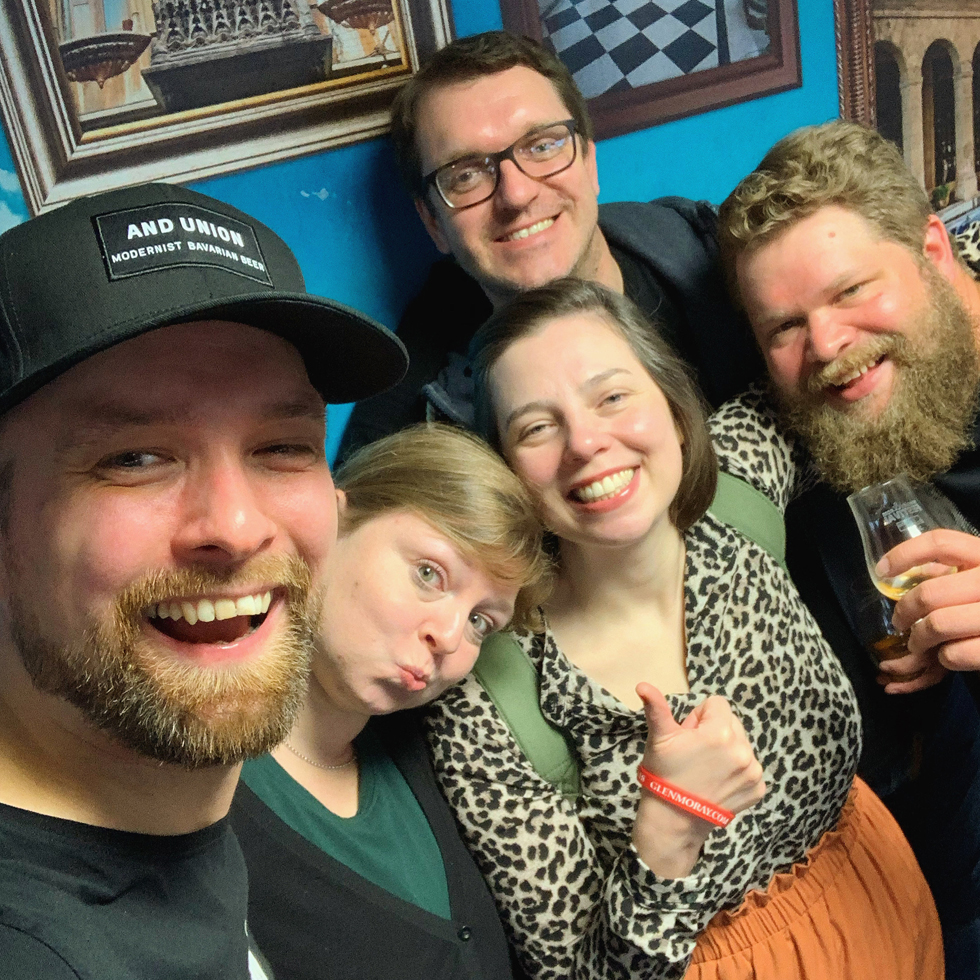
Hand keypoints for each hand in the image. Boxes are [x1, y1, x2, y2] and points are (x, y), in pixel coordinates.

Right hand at [637, 684, 765, 813]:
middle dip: (714, 731)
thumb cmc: (664, 774)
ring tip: (706, 768)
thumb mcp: (659, 738)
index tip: (688, 736)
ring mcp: (753, 772)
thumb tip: (642, 685)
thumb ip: (657, 708)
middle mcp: (744, 749)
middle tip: (695, 753)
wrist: (674, 820)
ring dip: (727, 750)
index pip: (716, 704)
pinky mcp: (758, 789)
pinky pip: (749, 767)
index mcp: (721, 732)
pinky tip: (718, 781)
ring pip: (741, 744)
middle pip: (731, 723)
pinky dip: (737, 771)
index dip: (698, 717)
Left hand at [878, 529, 979, 686]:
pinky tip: (948, 656)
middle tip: (900, 623)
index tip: (882, 571)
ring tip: (917, 644)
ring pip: (936, 626)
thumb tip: (903, 574)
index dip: (904, 554)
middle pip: (929, 593)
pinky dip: (944, 658)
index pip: (941, 543)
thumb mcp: (977, 577)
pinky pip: (954, 654)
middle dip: (905, 612)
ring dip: (918, 640)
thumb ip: (953, 572)